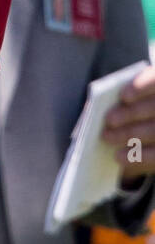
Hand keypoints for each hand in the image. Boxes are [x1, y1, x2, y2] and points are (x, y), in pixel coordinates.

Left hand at [102, 64, 154, 181]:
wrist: (148, 133)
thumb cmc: (130, 106)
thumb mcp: (127, 97)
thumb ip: (117, 96)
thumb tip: (93, 107)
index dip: (142, 87)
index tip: (124, 96)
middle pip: (154, 109)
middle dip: (130, 114)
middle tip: (108, 120)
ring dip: (129, 134)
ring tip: (106, 137)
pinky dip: (138, 156)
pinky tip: (119, 157)